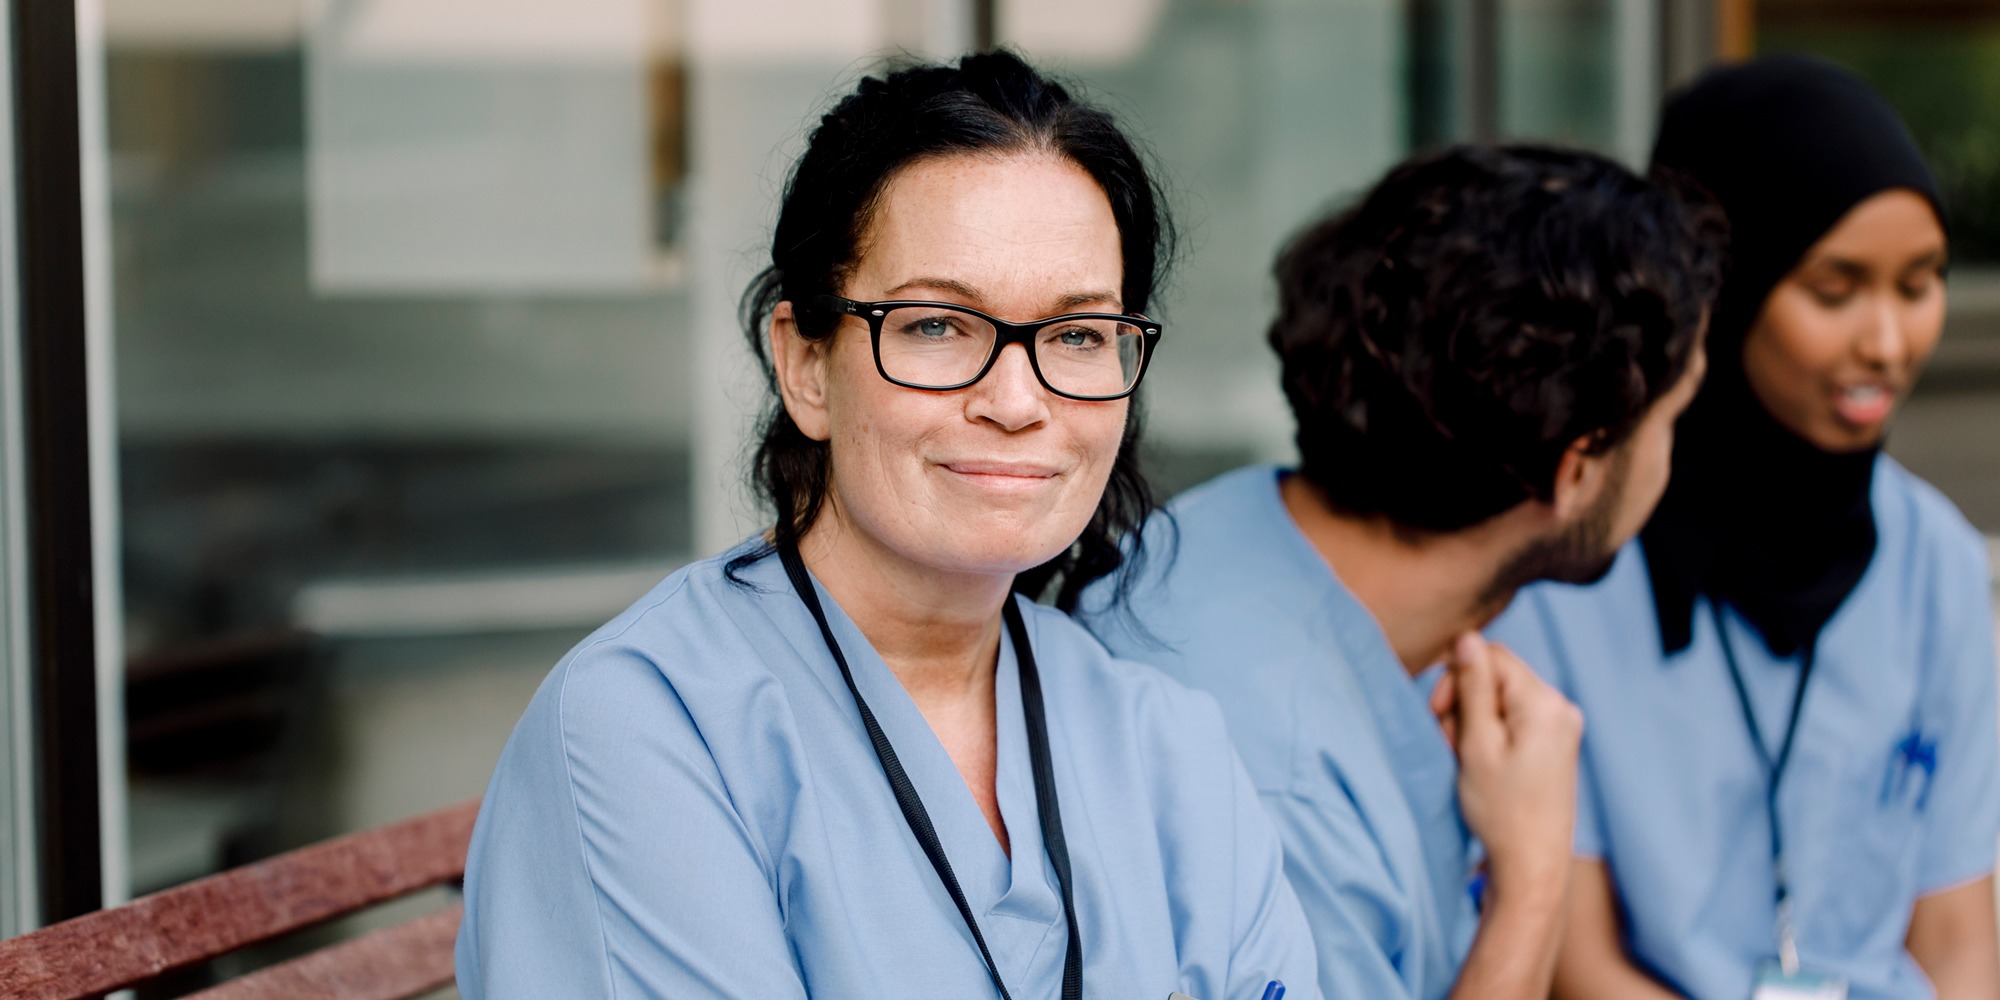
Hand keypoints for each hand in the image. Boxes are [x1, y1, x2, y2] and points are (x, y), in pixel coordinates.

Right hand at [1436, 632, 1581, 894]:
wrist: (1532, 863)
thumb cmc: (1501, 809)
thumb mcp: (1476, 744)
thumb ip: (1472, 687)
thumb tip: (1467, 638)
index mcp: (1545, 703)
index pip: (1491, 656)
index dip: (1457, 677)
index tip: (1438, 715)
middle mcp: (1561, 707)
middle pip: (1497, 677)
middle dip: (1464, 703)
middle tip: (1450, 743)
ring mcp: (1562, 726)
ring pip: (1502, 699)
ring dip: (1474, 721)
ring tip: (1466, 759)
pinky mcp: (1556, 744)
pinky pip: (1515, 719)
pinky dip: (1491, 734)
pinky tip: (1482, 763)